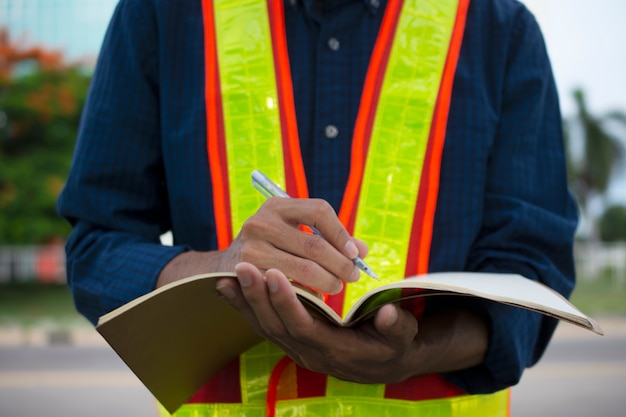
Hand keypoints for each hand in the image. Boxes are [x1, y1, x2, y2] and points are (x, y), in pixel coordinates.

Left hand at [217, 262, 420, 383]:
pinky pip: (262, 323)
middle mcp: (309, 352)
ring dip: (246, 300)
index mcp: (335, 350)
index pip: (304, 327)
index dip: (287, 303)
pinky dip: (244, 306)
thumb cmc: (392, 344)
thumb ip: (395, 326)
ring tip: (230, 272)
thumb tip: (387, 314)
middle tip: (243, 265)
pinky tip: (226, 286)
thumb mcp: (401, 336)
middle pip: (276, 326)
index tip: (274, 273)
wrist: (380, 363)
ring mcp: (296, 347)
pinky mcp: (289, 338)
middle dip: (258, 297)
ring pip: (264, 325)